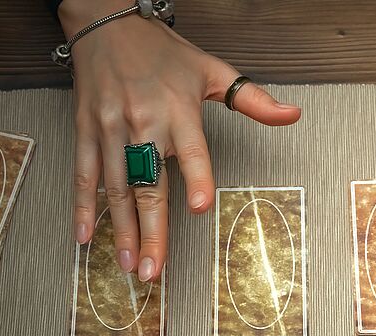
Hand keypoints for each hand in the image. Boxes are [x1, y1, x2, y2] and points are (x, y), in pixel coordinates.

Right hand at [60, 0, 300, 280]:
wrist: (106, 22)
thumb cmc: (161, 51)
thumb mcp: (212, 70)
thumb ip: (252, 99)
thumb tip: (293, 114)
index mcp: (178, 110)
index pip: (191, 150)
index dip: (197, 177)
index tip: (200, 207)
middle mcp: (143, 122)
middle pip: (148, 185)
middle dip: (151, 232)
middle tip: (154, 270)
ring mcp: (110, 129)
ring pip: (115, 188)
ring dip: (121, 230)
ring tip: (128, 264)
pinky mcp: (86, 131)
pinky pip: (83, 175)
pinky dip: (83, 207)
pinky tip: (85, 237)